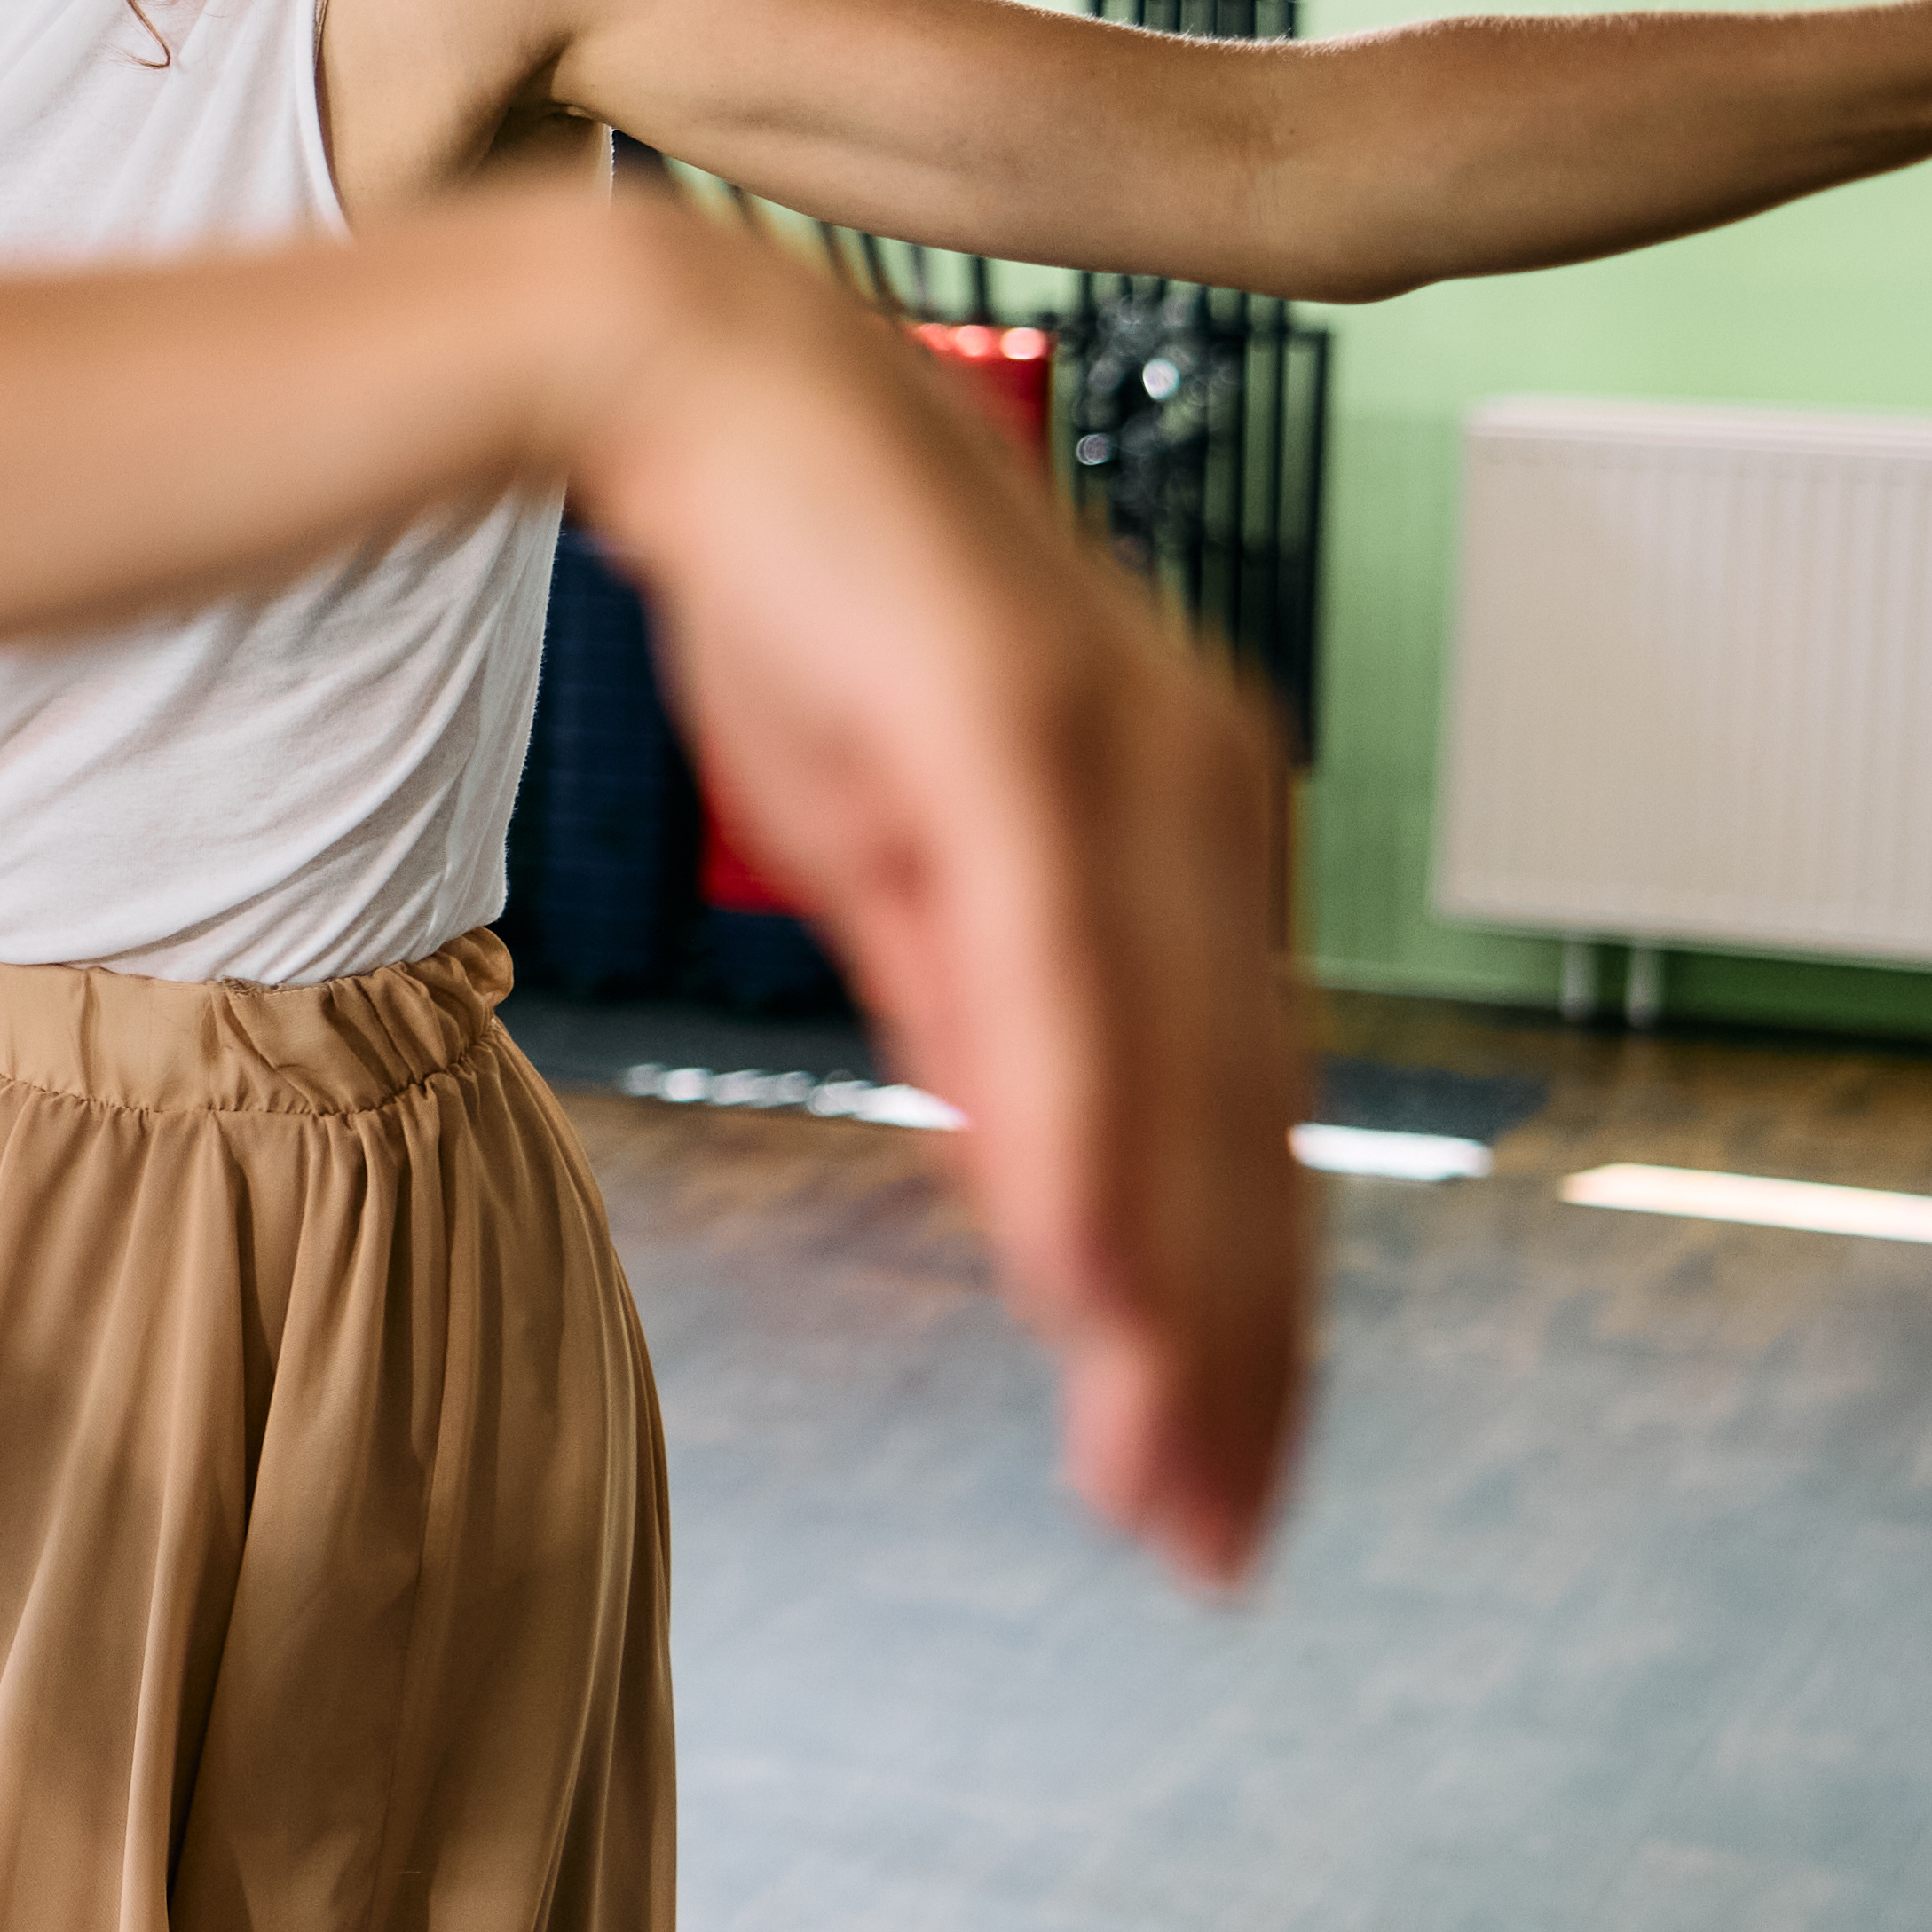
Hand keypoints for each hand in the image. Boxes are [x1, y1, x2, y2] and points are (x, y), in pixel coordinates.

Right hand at [561, 214, 1312, 1587]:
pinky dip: (1079, 1141)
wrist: (690, 381)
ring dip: (1170, 1297)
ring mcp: (1130, 757)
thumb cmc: (800, 599)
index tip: (1214, 1486)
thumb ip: (982, 1008)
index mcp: (1188, 824)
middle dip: (1233, 1359)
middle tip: (1209, 1551)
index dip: (1234, 1317)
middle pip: (1241, 1132)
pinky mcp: (1024, 728)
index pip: (1238, 1120)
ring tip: (1159, 1472)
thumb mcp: (892, 858)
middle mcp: (1204, 796)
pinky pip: (1067, 978)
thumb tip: (1041, 1179)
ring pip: (1178, 1082)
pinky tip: (1077, 1283)